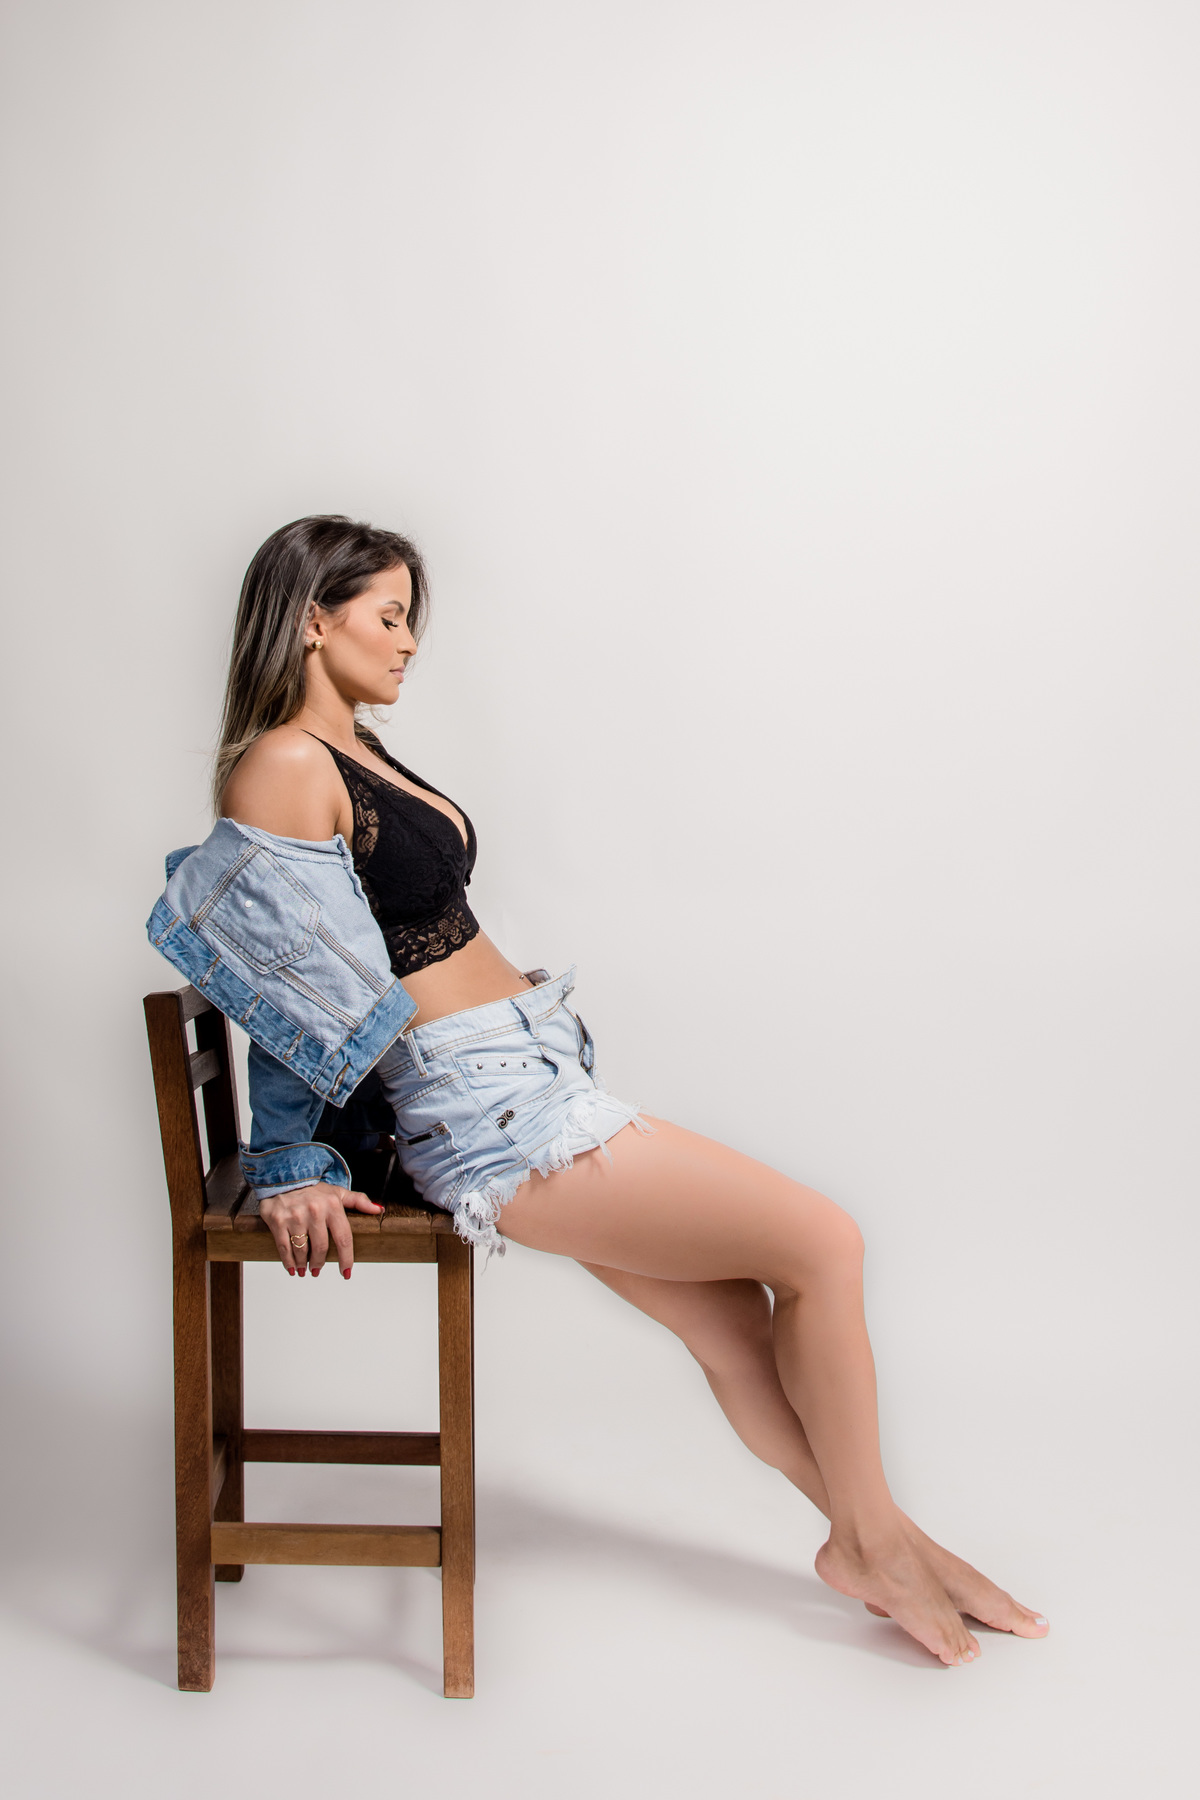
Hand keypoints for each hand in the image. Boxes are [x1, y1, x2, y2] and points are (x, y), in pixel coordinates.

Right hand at [258, 1182, 383, 1278]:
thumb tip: (379, 1209)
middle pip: (321, 1248)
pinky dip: (288, 1262)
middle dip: (320, 1263)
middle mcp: (314, 1211)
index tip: (346, 1272)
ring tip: (305, 1270)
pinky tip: (292, 1268)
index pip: (344, 1238)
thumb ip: (358, 1201)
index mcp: (332, 1206)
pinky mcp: (278, 1221)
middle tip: (318, 1270)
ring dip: (304, 1265)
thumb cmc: (313, 1189)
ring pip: (302, 1250)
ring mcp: (295, 1217)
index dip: (346, 1259)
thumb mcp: (337, 1193)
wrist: (284, 1176)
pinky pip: (284, 1248)